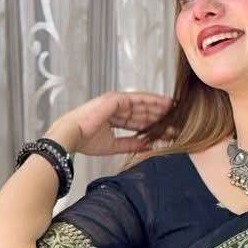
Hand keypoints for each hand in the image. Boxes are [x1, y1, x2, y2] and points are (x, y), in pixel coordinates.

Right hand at [50, 90, 174, 156]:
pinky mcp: (115, 99)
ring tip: (176, 110)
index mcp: (112, 118)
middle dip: (160, 117)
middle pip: (142, 112)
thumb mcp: (113, 146)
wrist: (69, 136)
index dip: (153, 124)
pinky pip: (138, 99)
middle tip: (178, 120)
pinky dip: (152, 101)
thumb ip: (131, 145)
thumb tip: (148, 147)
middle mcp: (115, 107)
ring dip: (159, 107)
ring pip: (142, 104)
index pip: (137, 121)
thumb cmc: (85, 142)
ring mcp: (115, 102)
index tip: (168, 129)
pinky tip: (165, 104)